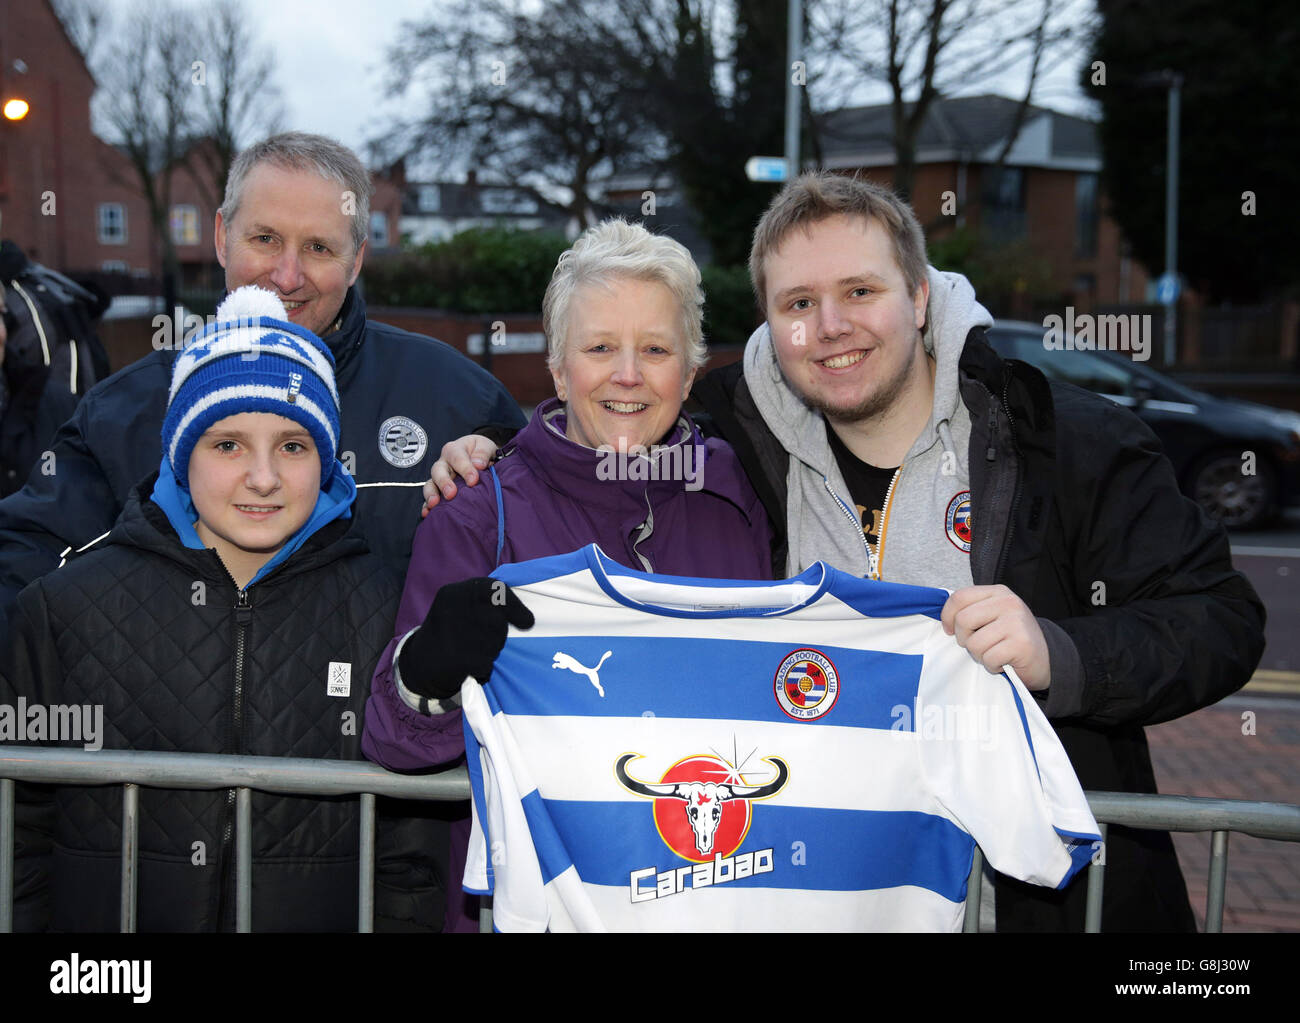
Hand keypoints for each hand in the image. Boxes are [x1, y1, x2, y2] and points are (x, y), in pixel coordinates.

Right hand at [398, 578, 533, 700]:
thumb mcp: (460, 608)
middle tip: (486, 641)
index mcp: (454, 593)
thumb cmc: (451, 632)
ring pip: (494, 643)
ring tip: (475, 651)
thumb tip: (527, 617)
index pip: (494, 589)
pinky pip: (486, 663)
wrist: (420, 663)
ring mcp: (451, 633)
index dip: (515, 606)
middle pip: (497, 620)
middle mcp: (450, 608)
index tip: (528, 622)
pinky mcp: (454, 657)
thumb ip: (487, 603)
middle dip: (500, 634)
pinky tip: (471, 665)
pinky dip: (484, 667)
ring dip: (492, 651)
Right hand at [420, 434, 499, 516]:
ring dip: (431, 494)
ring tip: (434, 504)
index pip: (457, 458)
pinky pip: (429, 498)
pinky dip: (426, 506)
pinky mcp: (438, 491)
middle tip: (451, 493)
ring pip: (430, 484)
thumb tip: (478, 464)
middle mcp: (444, 463)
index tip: (473, 480)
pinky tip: (427, 513)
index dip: (465, 469)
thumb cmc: (480, 452)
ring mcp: (439, 478)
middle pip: (438, 471)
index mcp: (455, 450)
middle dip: (443, 482)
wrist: (478, 459)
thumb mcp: (485, 446)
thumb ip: (483, 452)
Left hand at [941, 585, 1049, 689]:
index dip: (948, 616)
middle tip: (979, 645)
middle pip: (963, 620)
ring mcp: (1016, 621)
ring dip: (980, 655)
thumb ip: (971, 611)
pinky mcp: (1021, 643)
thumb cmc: (1011, 639)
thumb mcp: (992, 617)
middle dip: (965, 639)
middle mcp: (1008, 602)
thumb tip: (945, 622)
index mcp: (998, 593)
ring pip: (974, 643)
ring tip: (995, 653)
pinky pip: (988, 658)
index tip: (951, 630)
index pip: (959, 597)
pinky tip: (1004, 661)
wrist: (1045, 659)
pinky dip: (992, 665)